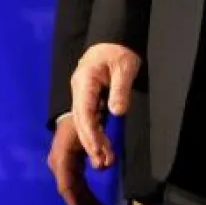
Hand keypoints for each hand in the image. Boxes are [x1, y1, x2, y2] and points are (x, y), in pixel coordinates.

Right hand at [46, 114, 106, 204]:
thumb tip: (105, 167)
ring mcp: (62, 163)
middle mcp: (59, 163)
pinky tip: (93, 202)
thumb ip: (101, 146)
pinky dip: (85, 194)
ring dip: (85, 203)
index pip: (68, 187)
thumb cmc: (84, 113)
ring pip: (73, 189)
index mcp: (62, 157)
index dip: (78, 204)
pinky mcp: (68, 161)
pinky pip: (76, 183)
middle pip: (71, 192)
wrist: (76, 99)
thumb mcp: (94, 127)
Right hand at [69, 42, 140, 169]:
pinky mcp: (89, 102)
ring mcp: (83, 97)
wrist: (113, 41)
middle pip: (81, 122)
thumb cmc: (119, 51)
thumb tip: (118, 112)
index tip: (97, 149)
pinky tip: (103, 150)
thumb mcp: (125, 66)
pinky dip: (96, 136)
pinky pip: (90, 122)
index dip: (89, 132)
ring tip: (105, 162)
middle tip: (102, 163)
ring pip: (85, 124)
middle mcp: (79, 92)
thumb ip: (121, 88)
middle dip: (90, 144)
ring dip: (93, 143)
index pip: (84, 111)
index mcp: (85, 81)